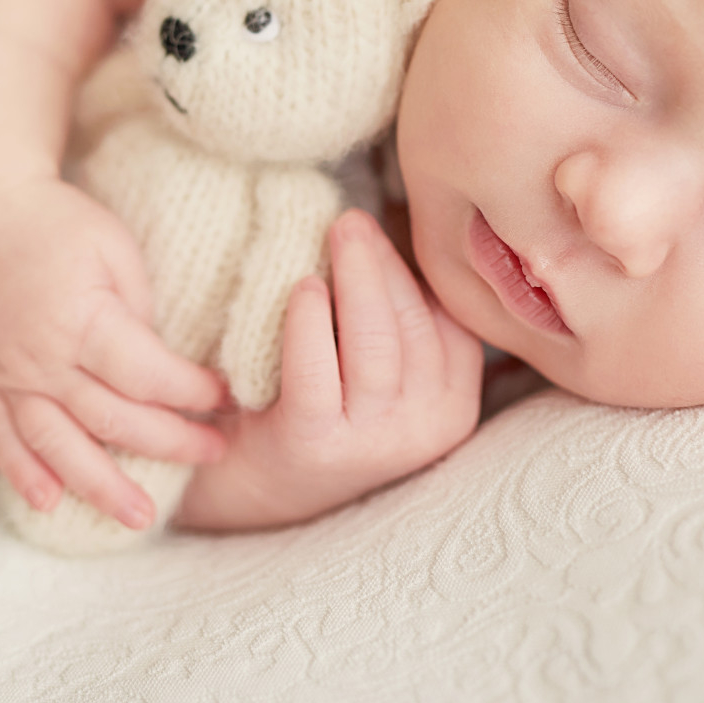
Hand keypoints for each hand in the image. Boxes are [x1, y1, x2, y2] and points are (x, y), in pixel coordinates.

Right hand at [0, 177, 229, 528]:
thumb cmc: (60, 223)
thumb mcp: (116, 251)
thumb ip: (139, 314)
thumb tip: (164, 371)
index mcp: (79, 319)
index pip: (145, 374)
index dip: (191, 391)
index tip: (227, 398)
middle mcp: (38, 357)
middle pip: (110, 417)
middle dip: (168, 441)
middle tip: (215, 454)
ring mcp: (6, 374)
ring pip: (56, 443)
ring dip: (99, 485)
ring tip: (139, 519)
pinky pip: (1, 436)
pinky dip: (22, 473)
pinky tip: (48, 504)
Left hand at [175, 209, 484, 530]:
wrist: (251, 484)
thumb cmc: (321, 404)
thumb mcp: (381, 369)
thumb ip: (397, 316)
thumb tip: (388, 222)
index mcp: (452, 407)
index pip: (449, 324)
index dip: (413, 270)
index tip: (382, 226)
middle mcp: (423, 431)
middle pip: (412, 325)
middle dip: (382, 263)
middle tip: (351, 219)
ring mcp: (373, 444)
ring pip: (376, 343)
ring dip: (354, 278)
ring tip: (334, 234)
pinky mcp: (315, 445)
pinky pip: (318, 370)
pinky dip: (309, 321)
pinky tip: (302, 288)